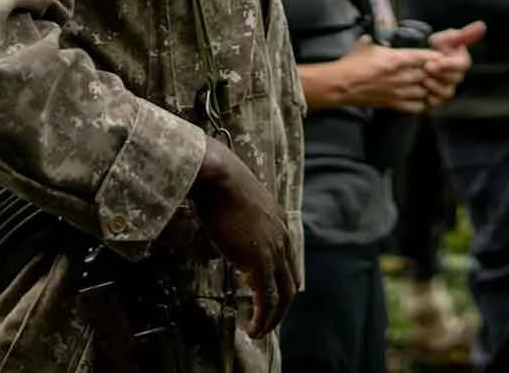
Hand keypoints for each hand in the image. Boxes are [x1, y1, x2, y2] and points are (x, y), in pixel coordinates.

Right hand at [191, 139, 297, 337]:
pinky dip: (263, 317)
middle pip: (290, 282)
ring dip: (272, 318)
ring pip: (282, 295)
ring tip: (259, 332)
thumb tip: (225, 239)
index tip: (270, 299)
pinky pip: (267, 298)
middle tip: (266, 323)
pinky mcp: (259, 260)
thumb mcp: (236, 207)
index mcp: (279, 224)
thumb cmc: (219, 185)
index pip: (288, 263)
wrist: (218, 176)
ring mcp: (273, 250)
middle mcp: (282, 238)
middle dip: (280, 307)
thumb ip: (238, 225)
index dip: (281, 284)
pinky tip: (253, 328)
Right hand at [336, 36, 434, 112]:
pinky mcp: (394, 105)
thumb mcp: (366, 45)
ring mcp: (399, 92)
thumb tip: (375, 36)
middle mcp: (401, 76)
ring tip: (428, 83)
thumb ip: (376, 40)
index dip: (434, 56)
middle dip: (434, 72)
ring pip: (426, 91)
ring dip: (428, 87)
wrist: (340, 85)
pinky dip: (422, 102)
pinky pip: (417, 107)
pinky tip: (420, 97)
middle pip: (429, 74)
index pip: (426, 57)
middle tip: (435, 69)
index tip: (437, 55)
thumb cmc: (352, 63)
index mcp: (396, 59)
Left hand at [421, 22, 485, 105]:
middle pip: (454, 80)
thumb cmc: (439, 46)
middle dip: (439, 74)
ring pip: (446, 93)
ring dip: (434, 86)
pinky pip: (436, 102)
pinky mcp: (437, 99)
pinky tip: (420, 90)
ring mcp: (449, 89)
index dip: (449, 65)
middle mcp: (458, 77)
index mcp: (462, 62)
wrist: (423, 58)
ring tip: (423, 79)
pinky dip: (428, 98)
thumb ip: (464, 34)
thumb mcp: (448, 37)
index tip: (435, 62)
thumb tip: (482, 25)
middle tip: (425, 68)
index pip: (462, 65)